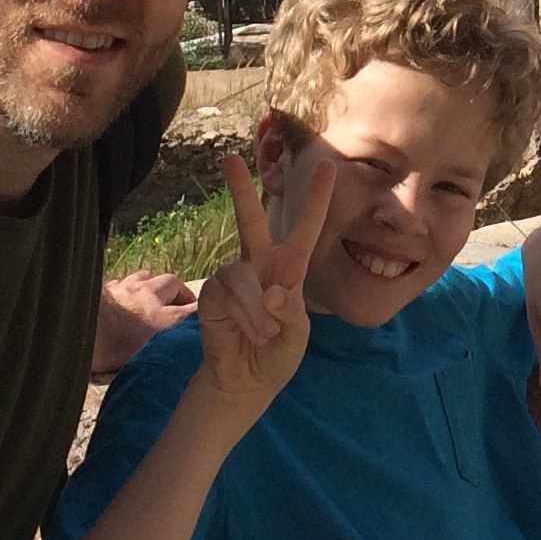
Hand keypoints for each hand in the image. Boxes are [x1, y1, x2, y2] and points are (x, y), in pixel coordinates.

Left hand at [91, 270, 197, 375]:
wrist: (78, 328)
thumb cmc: (111, 350)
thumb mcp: (146, 357)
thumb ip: (165, 350)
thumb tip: (179, 357)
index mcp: (162, 317)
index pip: (192, 309)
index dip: (200, 311)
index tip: (205, 317)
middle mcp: (149, 296)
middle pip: (172, 284)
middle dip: (179, 292)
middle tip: (179, 305)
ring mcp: (127, 288)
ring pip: (147, 277)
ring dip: (153, 285)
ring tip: (152, 296)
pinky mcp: (107, 286)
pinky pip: (123, 281)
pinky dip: (128, 286)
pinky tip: (123, 295)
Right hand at [193, 152, 329, 419]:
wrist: (248, 381)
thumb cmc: (277, 353)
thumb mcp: (296, 333)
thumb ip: (289, 311)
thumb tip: (270, 291)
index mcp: (289, 268)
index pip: (306, 228)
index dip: (316, 198)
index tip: (327, 166)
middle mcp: (259, 264)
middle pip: (251, 220)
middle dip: (239, 189)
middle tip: (228, 158)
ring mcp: (234, 278)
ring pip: (243, 273)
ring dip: (258, 308)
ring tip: (266, 334)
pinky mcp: (213, 294)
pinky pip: (230, 294)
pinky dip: (246, 315)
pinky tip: (253, 333)